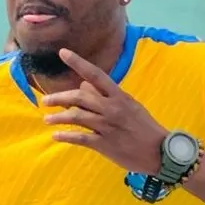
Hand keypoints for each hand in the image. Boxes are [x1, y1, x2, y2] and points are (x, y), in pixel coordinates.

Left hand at [42, 49, 166, 173]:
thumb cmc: (145, 127)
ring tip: (47, 119)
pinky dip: (66, 136)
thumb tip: (83, 85)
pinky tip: (56, 136)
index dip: (78, 62)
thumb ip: (107, 95)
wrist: (159, 151)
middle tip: (46, 101)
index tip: (63, 52)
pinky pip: (80, 138)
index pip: (96, 74)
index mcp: (120, 96)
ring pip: (77, 117)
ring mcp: (108, 127)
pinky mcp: (105, 145)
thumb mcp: (130, 105)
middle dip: (60, 98)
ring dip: (59, 117)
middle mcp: (112, 109)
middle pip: (80, 97)